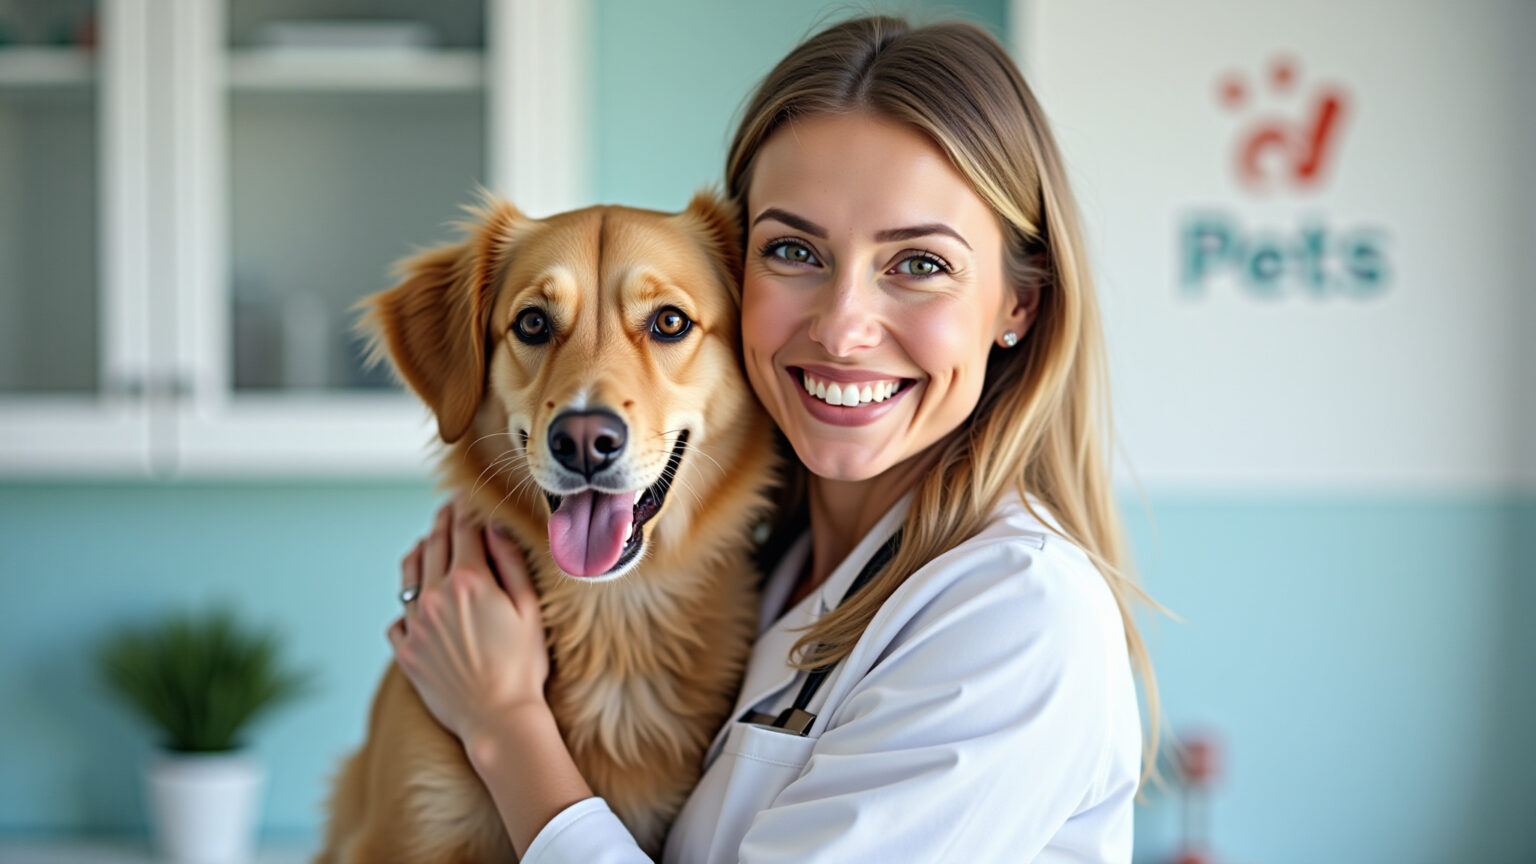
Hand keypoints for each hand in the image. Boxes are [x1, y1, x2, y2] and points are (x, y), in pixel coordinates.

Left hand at [387, 493, 548, 743]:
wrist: (497, 719)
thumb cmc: (523, 665)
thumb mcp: (529, 609)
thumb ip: (510, 563)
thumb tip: (495, 528)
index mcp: (469, 581)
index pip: (463, 529)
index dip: (465, 508)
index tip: (465, 496)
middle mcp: (435, 596)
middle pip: (432, 545)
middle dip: (442, 523)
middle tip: (448, 510)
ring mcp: (415, 624)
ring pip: (408, 574)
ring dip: (419, 553)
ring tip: (426, 544)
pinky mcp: (405, 651)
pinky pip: (398, 616)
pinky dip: (408, 603)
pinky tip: (418, 602)